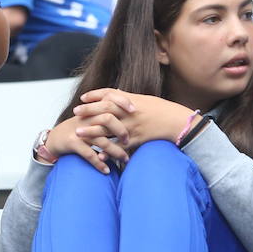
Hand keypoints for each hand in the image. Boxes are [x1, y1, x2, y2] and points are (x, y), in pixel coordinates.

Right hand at [43, 95, 129, 174]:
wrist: (56, 138)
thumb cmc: (77, 128)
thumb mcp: (90, 116)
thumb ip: (105, 110)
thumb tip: (126, 104)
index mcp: (92, 110)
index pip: (109, 100)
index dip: (122, 103)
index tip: (134, 110)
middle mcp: (86, 119)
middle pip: (108, 119)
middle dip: (121, 131)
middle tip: (128, 141)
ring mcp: (79, 131)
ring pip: (101, 140)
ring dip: (115, 152)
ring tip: (125, 160)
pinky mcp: (73, 143)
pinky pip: (89, 154)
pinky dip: (99, 163)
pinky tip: (106, 170)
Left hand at [75, 89, 195, 154]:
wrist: (177, 122)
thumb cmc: (161, 110)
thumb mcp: (144, 99)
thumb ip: (127, 99)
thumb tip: (114, 96)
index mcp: (131, 101)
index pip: (109, 95)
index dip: (95, 96)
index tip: (83, 98)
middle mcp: (130, 113)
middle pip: (105, 110)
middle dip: (89, 111)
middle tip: (75, 112)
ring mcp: (132, 127)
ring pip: (109, 129)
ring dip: (92, 131)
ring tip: (79, 133)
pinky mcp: (137, 140)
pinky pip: (120, 147)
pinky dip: (109, 151)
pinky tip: (99, 155)